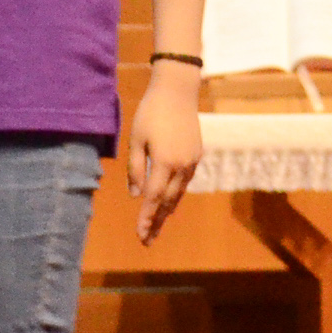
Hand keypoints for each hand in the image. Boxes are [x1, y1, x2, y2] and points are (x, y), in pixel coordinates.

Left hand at [127, 61, 203, 241]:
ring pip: (179, 193)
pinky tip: (169, 203)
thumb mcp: (136, 140)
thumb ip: (136, 169)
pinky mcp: (196, 155)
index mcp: (165, 163)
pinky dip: (176, 195)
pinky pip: (185, 182)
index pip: (153, 198)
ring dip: (167, 211)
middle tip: (147, 241)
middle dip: (157, 222)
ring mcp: (192, 161)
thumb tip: (135, 194)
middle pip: (168, 202)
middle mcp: (182, 166)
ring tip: (157, 227)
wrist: (178, 91)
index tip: (140, 235)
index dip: (146, 218)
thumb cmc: (151, 113)